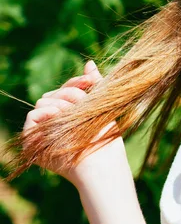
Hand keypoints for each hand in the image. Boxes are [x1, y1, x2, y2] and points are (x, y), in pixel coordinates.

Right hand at [23, 60, 128, 188]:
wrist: (102, 161)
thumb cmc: (105, 136)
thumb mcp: (100, 104)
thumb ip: (94, 84)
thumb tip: (89, 63)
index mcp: (69, 115)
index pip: (64, 90)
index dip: (75, 82)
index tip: (90, 80)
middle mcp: (54, 123)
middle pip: (52, 94)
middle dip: (70, 92)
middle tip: (83, 100)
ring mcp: (43, 132)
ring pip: (43, 101)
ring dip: (62, 101)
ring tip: (76, 111)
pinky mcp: (33, 142)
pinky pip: (33, 115)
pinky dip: (48, 111)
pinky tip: (63, 115)